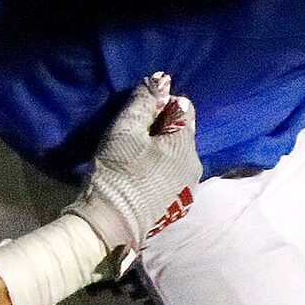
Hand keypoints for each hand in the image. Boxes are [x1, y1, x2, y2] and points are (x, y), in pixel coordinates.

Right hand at [68, 74, 199, 266]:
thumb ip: (145, 101)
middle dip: (160, 130)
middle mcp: (195, 167)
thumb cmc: (117, 172)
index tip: (138, 118)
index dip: (159, 106)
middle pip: (181, 134)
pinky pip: (171, 178)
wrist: (109, 225)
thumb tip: (162, 79)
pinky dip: (158, 172)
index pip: (183, 108)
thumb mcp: (126, 129)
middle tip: (132, 138)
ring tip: (133, 159)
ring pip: (176, 157)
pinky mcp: (175, 208)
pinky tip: (138, 178)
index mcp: (187, 144)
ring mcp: (187, 190)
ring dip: (159, 152)